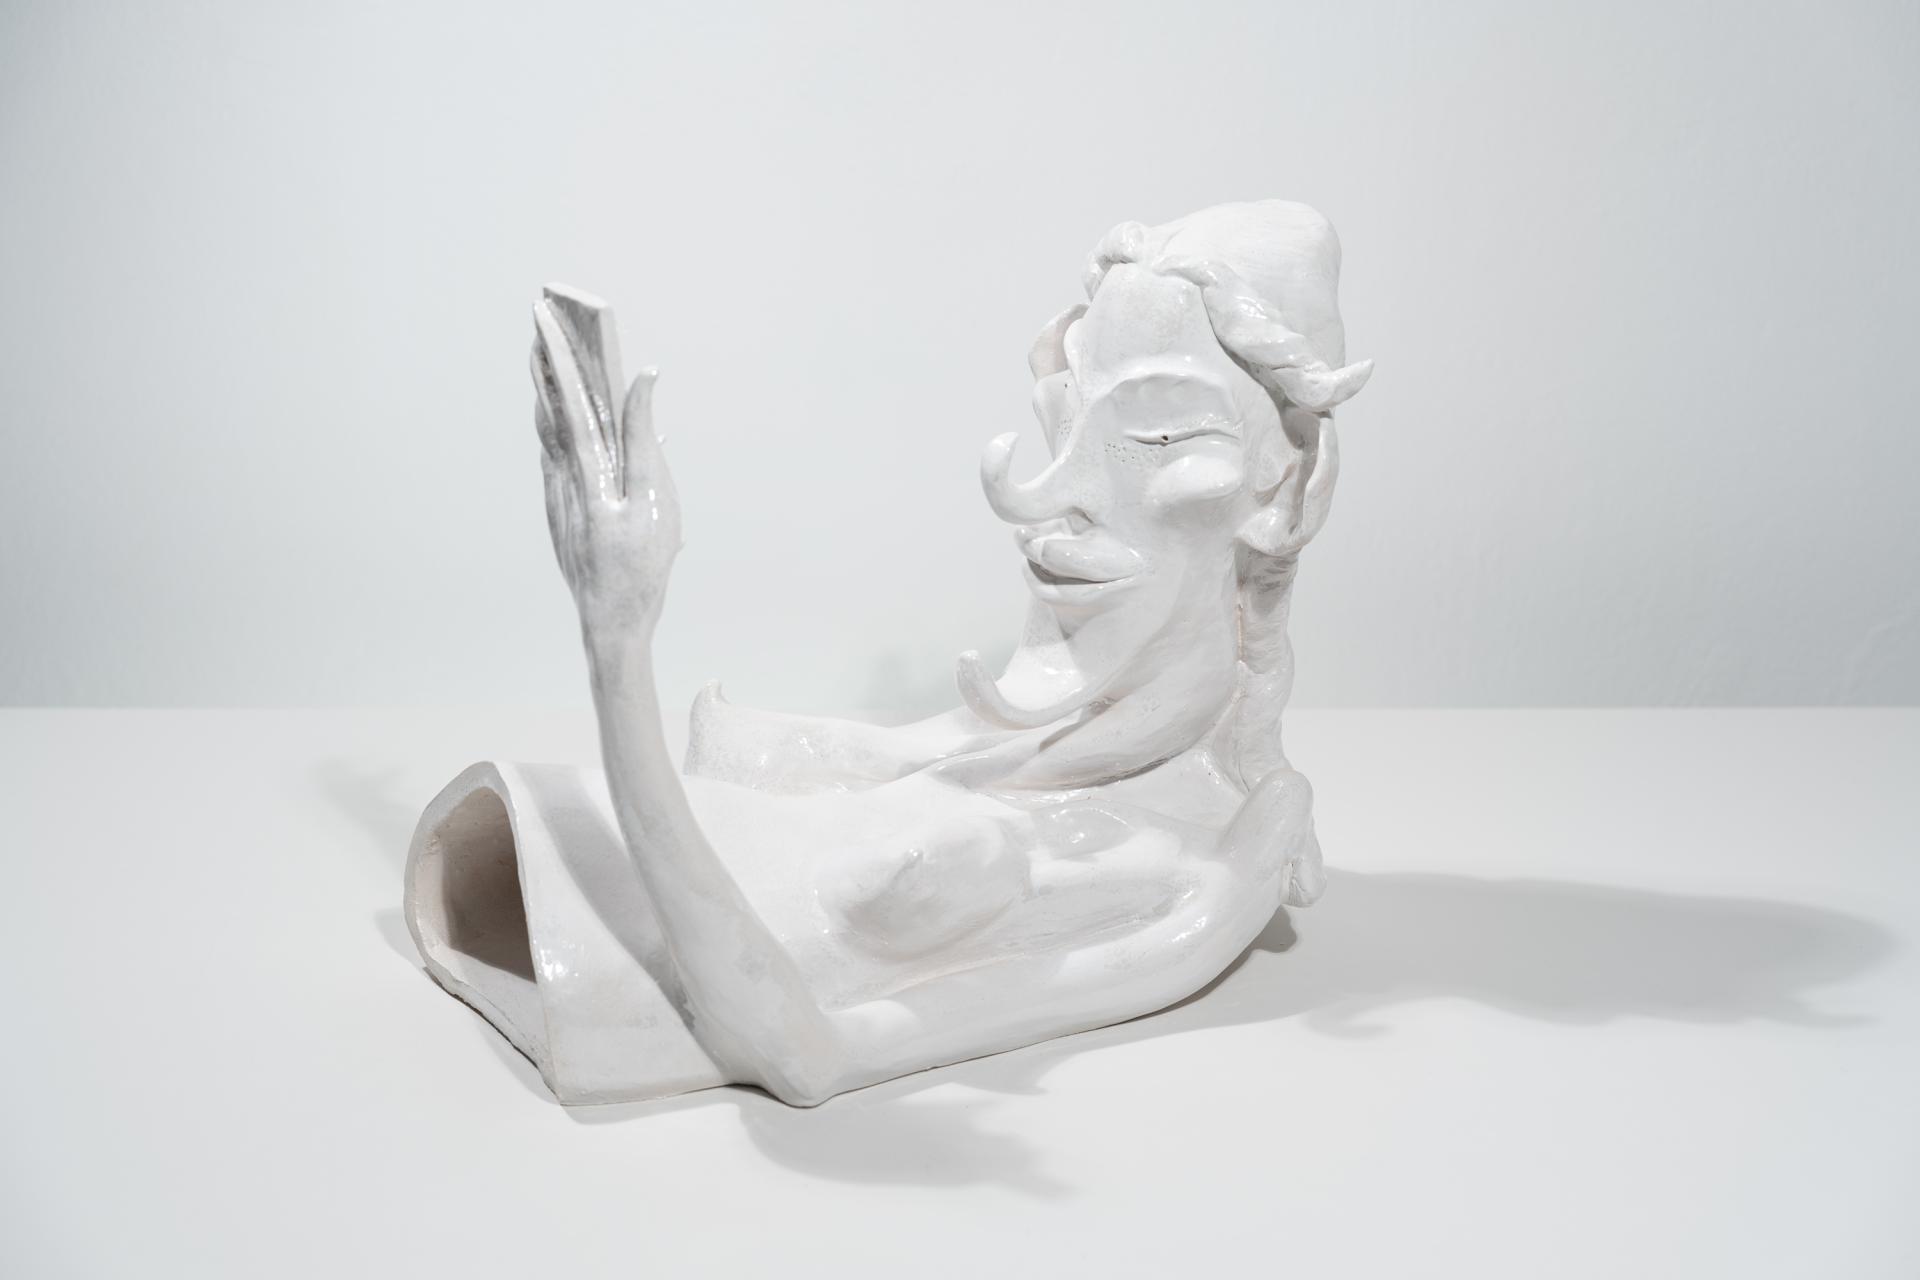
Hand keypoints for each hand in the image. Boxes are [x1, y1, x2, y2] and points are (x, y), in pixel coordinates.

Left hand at [530, 285, 679, 630]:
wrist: (611, 620)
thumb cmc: (641, 563)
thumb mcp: (656, 498)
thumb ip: (646, 436)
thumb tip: (643, 383)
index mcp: (589, 471)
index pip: (569, 398)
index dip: (557, 354)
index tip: (544, 316)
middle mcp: (563, 478)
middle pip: (549, 407)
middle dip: (544, 362)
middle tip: (539, 321)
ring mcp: (557, 496)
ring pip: (547, 431)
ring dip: (547, 390)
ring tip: (548, 355)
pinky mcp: (560, 511)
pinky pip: (555, 456)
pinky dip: (558, 426)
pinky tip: (570, 419)